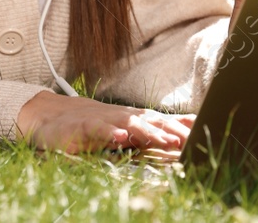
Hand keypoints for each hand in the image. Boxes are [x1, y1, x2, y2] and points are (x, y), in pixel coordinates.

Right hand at [15, 90, 193, 155]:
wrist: (51, 116)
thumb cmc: (89, 125)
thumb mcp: (119, 130)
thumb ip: (144, 132)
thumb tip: (176, 136)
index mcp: (133, 119)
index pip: (164, 121)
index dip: (184, 126)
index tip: (206, 131)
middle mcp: (123, 116)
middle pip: (153, 121)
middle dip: (174, 130)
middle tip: (193, 140)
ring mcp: (104, 120)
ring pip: (131, 124)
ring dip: (150, 132)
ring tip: (166, 141)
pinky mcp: (84, 126)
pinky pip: (99, 129)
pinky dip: (110, 133)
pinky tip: (120, 137)